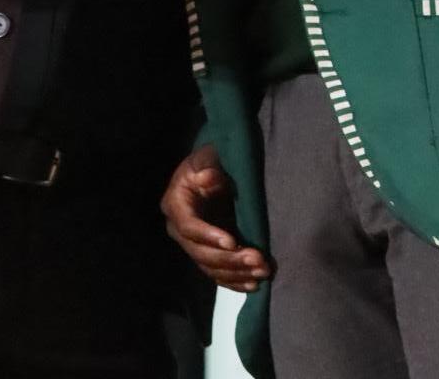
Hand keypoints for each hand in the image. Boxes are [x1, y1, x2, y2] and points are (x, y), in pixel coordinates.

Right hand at [161, 145, 270, 291]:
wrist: (212, 169)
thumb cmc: (210, 159)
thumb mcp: (207, 156)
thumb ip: (208, 165)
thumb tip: (208, 177)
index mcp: (175, 205)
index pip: (190, 226)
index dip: (209, 236)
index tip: (232, 241)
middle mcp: (179, 230)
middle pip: (201, 253)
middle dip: (230, 259)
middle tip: (258, 259)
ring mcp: (193, 245)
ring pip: (211, 268)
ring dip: (237, 273)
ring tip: (263, 272)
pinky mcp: (207, 254)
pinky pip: (218, 274)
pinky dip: (235, 281)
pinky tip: (254, 284)